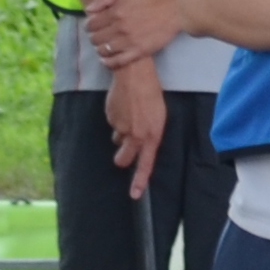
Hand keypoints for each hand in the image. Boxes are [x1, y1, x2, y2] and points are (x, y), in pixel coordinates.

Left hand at [81, 0, 180, 69]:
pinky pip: (117, 62)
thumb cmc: (147, 0)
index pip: (91, 24)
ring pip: (104, 51)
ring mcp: (129, 41)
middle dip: (93, 37)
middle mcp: (120, 28)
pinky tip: (105, 59)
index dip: (89, 26)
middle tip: (97, 36)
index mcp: (115, 12)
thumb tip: (88, 10)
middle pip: (96, 38)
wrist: (171, 12)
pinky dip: (108, 62)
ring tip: (102, 46)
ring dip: (100, 49)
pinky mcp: (138, 52)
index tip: (92, 27)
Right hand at [104, 59, 166, 182]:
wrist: (135, 74)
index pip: (145, 165)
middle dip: (121, 159)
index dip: (139, 181)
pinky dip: (116, 118)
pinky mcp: (111, 118)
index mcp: (152, 136)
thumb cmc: (151, 93)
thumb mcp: (158, 116)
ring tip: (129, 114)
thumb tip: (136, 144)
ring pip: (117, 139)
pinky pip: (113, 124)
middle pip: (123, 159)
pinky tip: (123, 105)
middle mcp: (136, 135)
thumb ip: (149, 135)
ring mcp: (121, 128)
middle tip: (122, 153)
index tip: (134, 194)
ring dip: (121, 133)